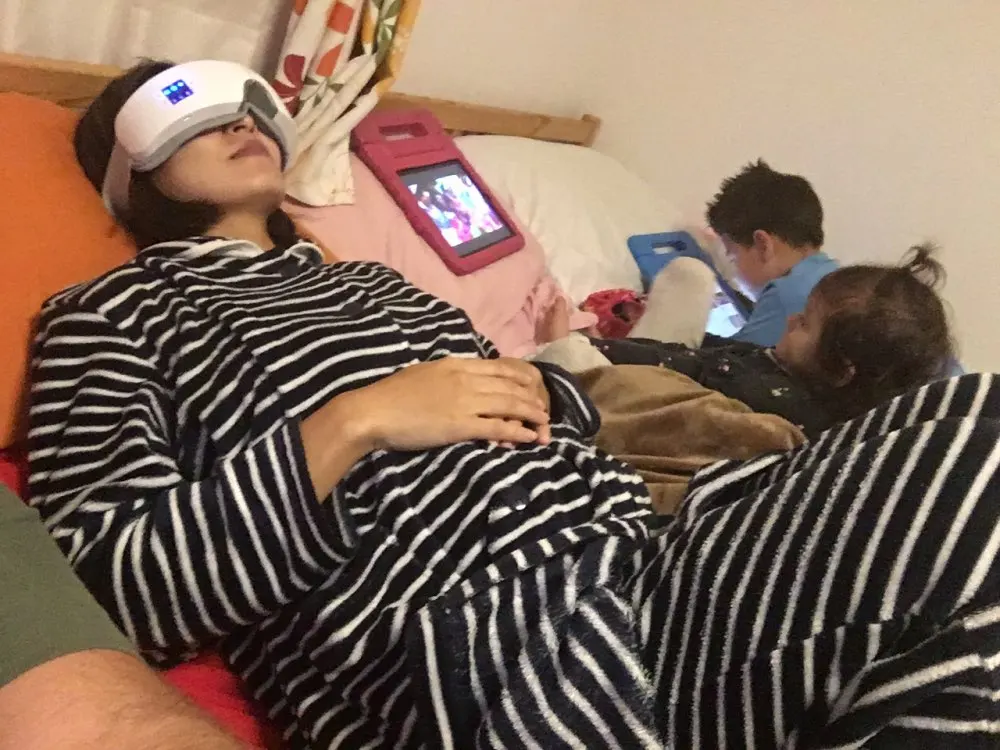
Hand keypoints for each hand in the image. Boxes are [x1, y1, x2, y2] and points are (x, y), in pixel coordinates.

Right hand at [344, 357, 551, 451]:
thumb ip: (447, 375)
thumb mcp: (424, 373)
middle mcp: (465, 379)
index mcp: (456, 364)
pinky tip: (530, 437)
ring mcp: (465, 401)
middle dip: (532, 398)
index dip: (521, 378)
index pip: (499, 367)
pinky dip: (518, 432)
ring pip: (510, 404)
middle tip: (545, 410)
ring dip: (532, 415)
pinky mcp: (461, 425)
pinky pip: (498, 426)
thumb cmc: (392, 395)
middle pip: (510, 386)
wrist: (373, 411)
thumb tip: (461, 380)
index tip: (533, 385)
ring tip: (545, 424)